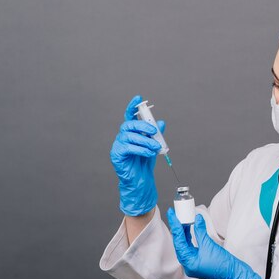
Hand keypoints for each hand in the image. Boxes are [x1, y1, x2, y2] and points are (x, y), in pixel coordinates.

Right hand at [110, 94, 164, 215]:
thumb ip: (156, 135)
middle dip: (143, 125)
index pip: (129, 116)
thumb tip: (161, 122)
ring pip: (130, 136)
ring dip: (145, 140)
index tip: (138, 98)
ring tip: (156, 147)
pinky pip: (128, 148)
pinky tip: (149, 153)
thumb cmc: (144, 163)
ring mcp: (118, 145)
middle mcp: (122, 136)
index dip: (132, 106)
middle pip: (129, 124)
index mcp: (131, 132)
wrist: (140, 180)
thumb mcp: (153, 145)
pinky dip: (141, 149)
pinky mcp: (117, 155)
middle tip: (155, 132)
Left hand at [167, 208, 261, 278]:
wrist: (233, 272)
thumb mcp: (209, 245)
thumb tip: (197, 218)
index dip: (175, 226)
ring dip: (183, 232)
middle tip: (175, 215)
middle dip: (177, 229)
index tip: (171, 214)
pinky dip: (189, 238)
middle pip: (179, 243)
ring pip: (184, 245)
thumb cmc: (221, 263)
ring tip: (182, 219)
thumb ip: (201, 231)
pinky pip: (190, 247)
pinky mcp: (198, 260)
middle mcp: (188, 264)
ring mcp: (193, 262)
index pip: (178, 241)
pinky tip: (189, 229)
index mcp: (188, 262)